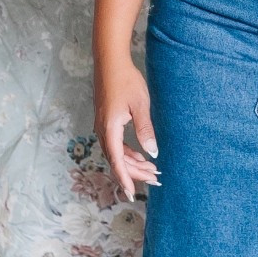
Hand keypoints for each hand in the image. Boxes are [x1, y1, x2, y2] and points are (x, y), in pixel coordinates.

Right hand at [97, 56, 160, 198]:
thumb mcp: (140, 106)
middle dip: (135, 173)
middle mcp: (102, 130)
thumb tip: (152, 153)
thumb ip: (145, 130)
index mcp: (109, 129)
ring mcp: (103, 126)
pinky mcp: (106, 121)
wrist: (110, 62)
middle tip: (155, 180)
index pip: (117, 161)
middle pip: (117, 160)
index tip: (132, 194)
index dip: (125, 179)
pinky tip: (140, 155)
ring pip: (116, 153)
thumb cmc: (125, 81)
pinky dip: (128, 153)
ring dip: (133, 163)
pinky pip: (115, 144)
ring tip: (152, 170)